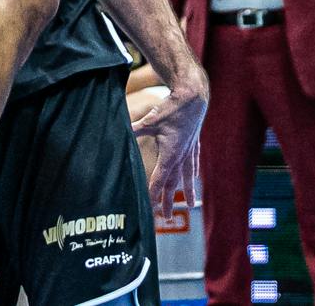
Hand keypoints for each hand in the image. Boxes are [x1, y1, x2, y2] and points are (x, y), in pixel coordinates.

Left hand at [128, 72, 207, 203]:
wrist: (194, 97)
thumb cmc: (171, 108)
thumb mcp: (151, 120)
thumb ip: (135, 129)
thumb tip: (120, 132)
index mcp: (170, 154)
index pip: (159, 179)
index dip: (153, 194)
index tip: (150, 208)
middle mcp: (182, 156)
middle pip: (174, 183)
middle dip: (169, 200)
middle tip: (167, 217)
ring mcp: (190, 151)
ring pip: (187, 176)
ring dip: (186, 191)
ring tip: (189, 205)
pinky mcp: (194, 143)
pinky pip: (193, 163)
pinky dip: (192, 173)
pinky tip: (193, 178)